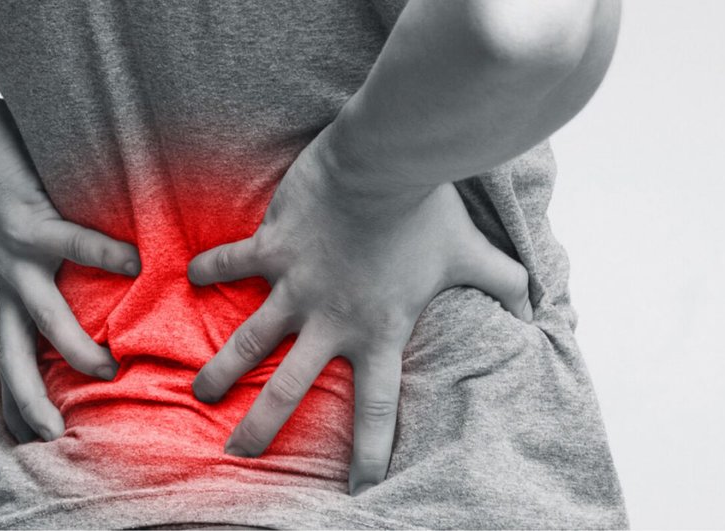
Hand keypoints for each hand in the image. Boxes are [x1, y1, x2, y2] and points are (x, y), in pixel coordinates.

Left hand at [0, 97, 139, 441]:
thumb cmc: (6, 187)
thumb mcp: (25, 245)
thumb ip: (59, 274)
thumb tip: (108, 296)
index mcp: (9, 294)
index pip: (11, 364)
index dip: (18, 407)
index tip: (37, 449)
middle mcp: (9, 283)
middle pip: (15, 358)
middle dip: (33, 402)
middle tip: (59, 439)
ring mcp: (16, 256)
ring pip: (44, 315)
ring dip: (73, 347)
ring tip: (108, 370)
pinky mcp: (27, 220)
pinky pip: (71, 242)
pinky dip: (103, 254)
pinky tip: (134, 263)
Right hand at [186, 139, 531, 493]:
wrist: (384, 165)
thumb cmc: (430, 212)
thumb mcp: (474, 254)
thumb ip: (503, 284)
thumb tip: (535, 308)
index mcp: (378, 332)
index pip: (375, 410)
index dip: (369, 454)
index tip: (360, 489)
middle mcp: (330, 321)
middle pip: (288, 391)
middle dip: (261, 428)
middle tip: (240, 454)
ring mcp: (294, 287)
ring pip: (247, 342)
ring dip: (220, 369)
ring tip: (202, 392)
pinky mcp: (271, 248)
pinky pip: (232, 263)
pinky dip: (211, 269)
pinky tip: (189, 277)